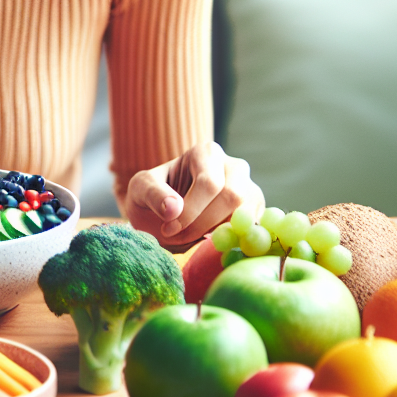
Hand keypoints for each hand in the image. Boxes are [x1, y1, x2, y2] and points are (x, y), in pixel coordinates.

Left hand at [125, 142, 264, 247]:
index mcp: (206, 153)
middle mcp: (233, 166)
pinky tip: (210, 243)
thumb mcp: (140, 189)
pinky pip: (255, 230)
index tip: (168, 228)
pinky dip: (235, 241)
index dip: (190, 211)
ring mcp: (249, 188)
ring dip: (217, 235)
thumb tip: (175, 209)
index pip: (209, 183)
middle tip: (179, 237)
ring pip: (247, 215)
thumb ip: (153, 194)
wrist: (166, 211)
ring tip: (192, 238)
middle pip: (233, 197)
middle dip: (203, 224)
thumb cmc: (153, 195)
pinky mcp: (256, 212)